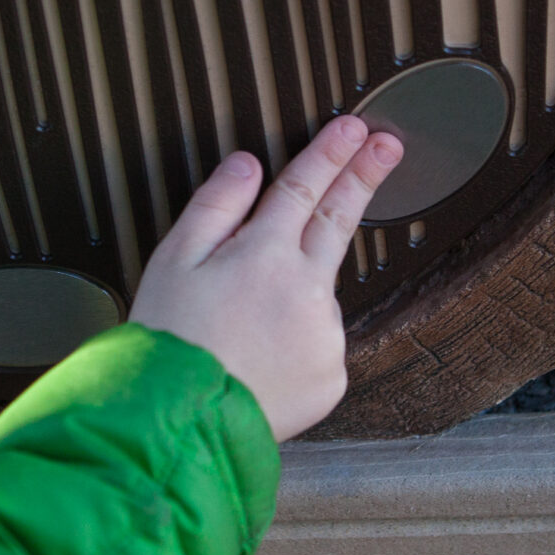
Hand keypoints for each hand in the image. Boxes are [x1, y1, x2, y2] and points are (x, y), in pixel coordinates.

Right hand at [130, 115, 402, 440]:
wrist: (182, 426)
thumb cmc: (167, 344)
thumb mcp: (172, 262)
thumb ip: (215, 206)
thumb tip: (247, 166)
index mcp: (264, 254)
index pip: (304, 187)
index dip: (330, 154)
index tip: (353, 128)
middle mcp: (306, 290)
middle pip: (339, 221)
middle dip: (363, 177)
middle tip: (387, 145)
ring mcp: (325, 334)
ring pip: (319, 296)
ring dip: (296, 296)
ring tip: (243, 328)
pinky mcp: (332, 376)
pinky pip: (319, 346)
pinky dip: (295, 345)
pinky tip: (258, 361)